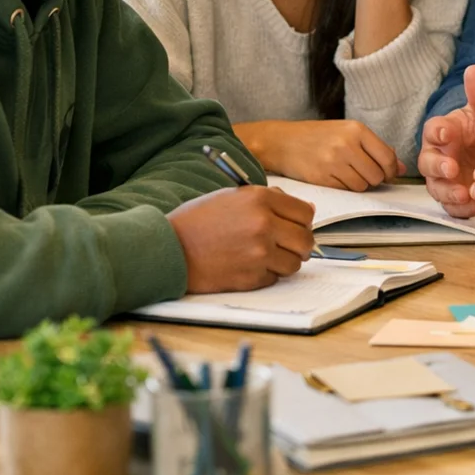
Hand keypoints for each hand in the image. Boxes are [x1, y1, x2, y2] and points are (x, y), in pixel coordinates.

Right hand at [168, 185, 316, 292]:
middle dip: (300, 244)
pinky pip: (275, 278)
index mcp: (260, 199)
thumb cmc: (198, 221)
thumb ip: (269, 200)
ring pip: (294, 263)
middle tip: (288, 246)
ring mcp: (258, 252)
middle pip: (306, 240)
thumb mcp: (233, 197)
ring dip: (284, 261)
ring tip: (263, 256)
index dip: (303, 221)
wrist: (168, 249)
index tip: (297, 225)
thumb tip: (305, 210)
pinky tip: (247, 266)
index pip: (305, 212)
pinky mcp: (251, 276)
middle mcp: (263, 224)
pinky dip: (266, 274)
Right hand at [256, 119, 401, 190]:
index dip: (391, 170)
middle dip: (374, 179)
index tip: (388, 173)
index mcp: (356, 130)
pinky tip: (336, 177)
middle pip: (377, 175)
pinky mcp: (322, 178)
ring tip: (348, 174)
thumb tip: (402, 168)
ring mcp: (333, 162)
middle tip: (364, 173)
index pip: (387, 157)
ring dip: (360, 185)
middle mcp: (346, 145)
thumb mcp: (347, 132)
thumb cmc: (317, 136)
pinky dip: (345, 188)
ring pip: (363, 186)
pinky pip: (346, 191)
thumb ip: (375, 148)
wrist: (281, 141)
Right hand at [419, 65, 474, 216]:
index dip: (438, 132)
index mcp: (441, 132)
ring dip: (448, 193)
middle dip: (438, 167)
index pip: (432, 130)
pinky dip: (463, 210)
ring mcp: (443, 180)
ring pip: (437, 189)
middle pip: (428, 164)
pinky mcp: (453, 200)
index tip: (447, 133)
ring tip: (464, 194)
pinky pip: (453, 208)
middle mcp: (436, 156)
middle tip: (451, 168)